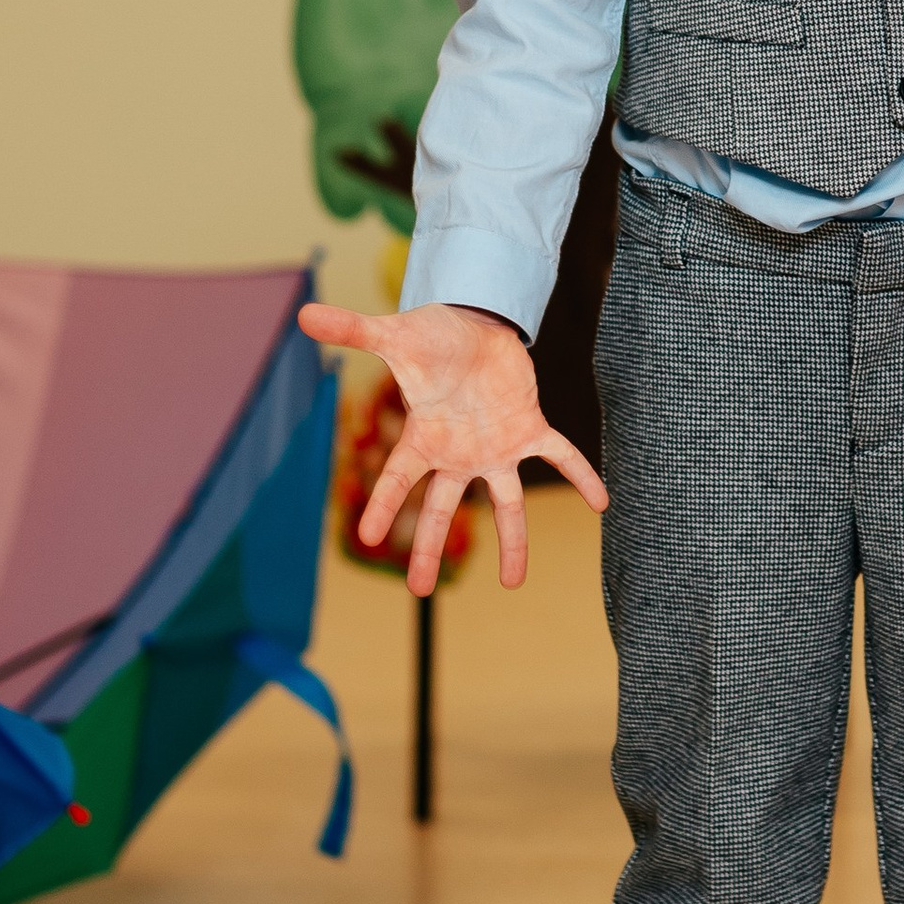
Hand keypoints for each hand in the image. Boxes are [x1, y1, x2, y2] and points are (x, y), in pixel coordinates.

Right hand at [296, 297, 606, 592]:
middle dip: (431, 549)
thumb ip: (352, 330)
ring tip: (514, 582)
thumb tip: (302, 313)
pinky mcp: (529, 428)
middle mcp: (458, 453)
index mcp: (424, 437)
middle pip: (442, 509)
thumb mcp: (393, 335)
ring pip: (505, 502)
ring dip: (513, 540)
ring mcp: (496, 446)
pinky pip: (560, 456)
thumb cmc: (431, 336)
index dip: (384, 505)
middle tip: (420, 590)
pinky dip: (581, 476)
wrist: (475, 323)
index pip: (397, 477)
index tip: (369, 536)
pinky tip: (601, 502)